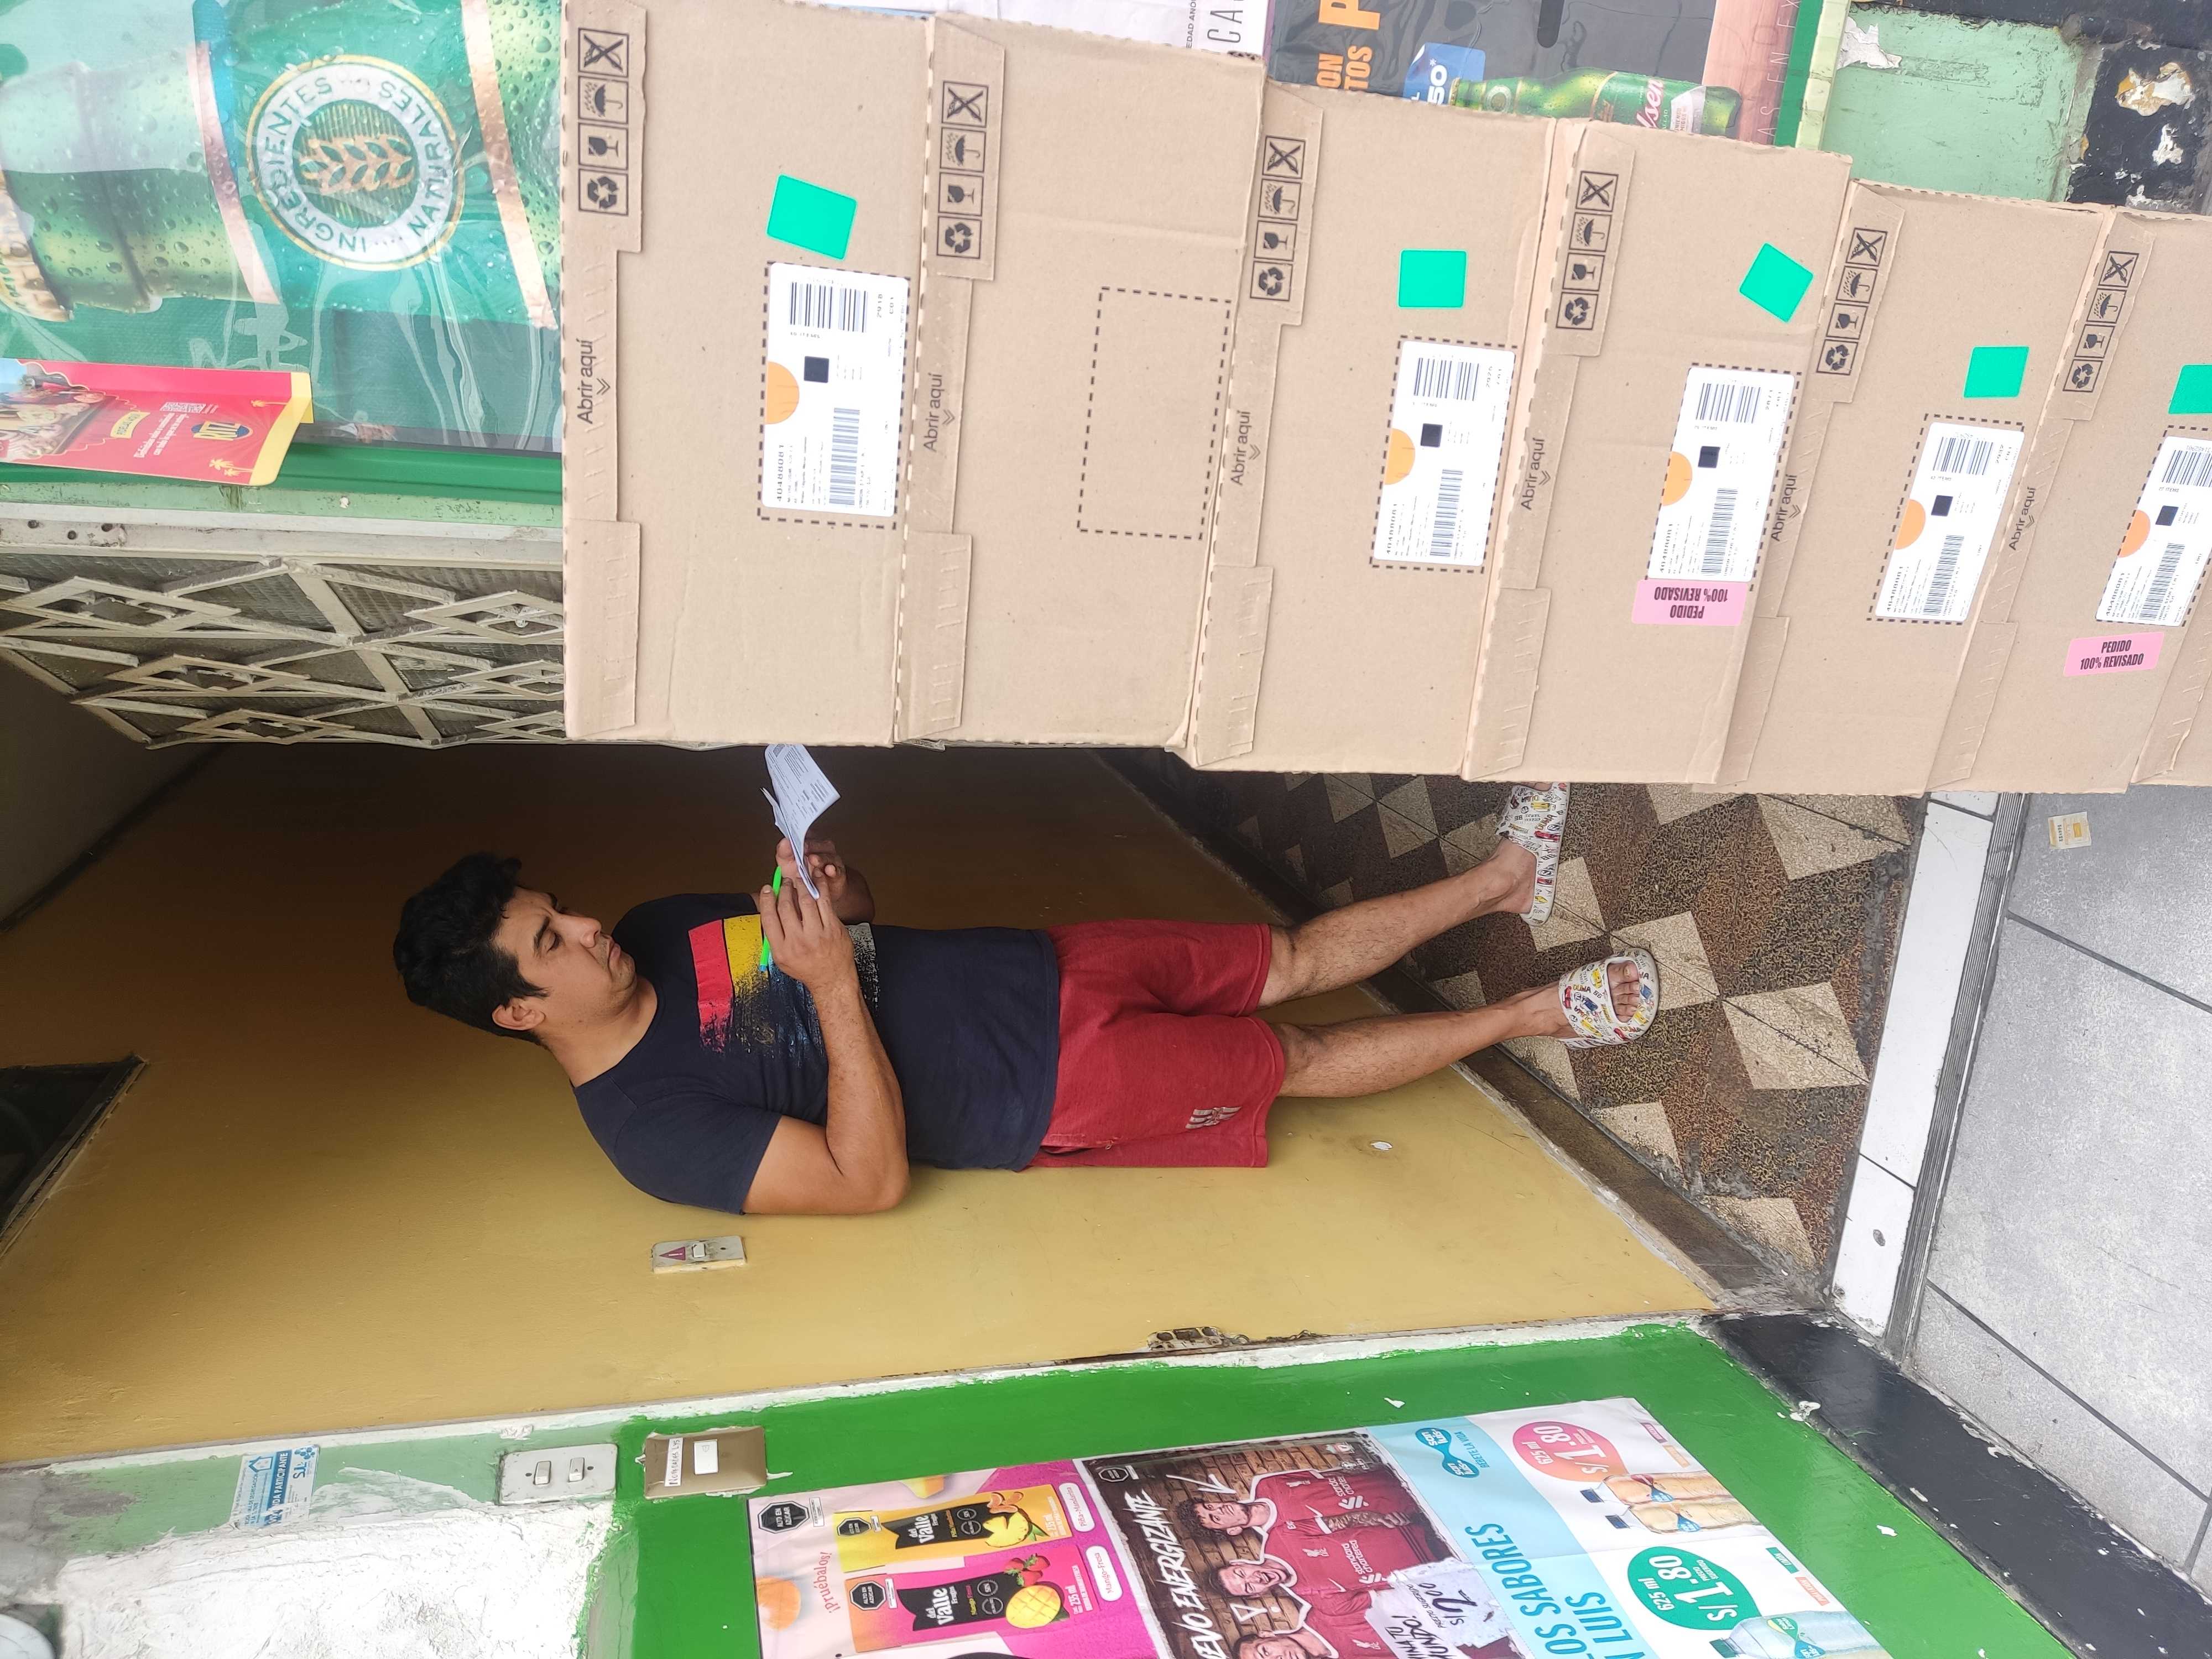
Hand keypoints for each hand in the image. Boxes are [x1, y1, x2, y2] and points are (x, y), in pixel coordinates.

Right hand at [758, 870, 854, 992]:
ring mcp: (818, 934)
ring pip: (806, 901)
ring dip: (801, 885)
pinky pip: (825, 902)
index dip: (766, 899)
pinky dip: (820, 887)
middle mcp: (799, 942)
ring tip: (800, 879)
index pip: (769, 918)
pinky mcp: (834, 928)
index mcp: (782, 949)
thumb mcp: (782, 959)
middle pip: (786, 906)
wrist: (832, 979)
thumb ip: (774, 936)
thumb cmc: (807, 968)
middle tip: (786, 882)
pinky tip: (817, 878)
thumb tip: (770, 907)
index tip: (768, 889)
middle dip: (785, 889)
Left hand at [776, 836, 847, 906]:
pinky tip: (829, 870)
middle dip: (810, 846)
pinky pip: (837, 870)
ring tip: (814, 860)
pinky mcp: (839, 872)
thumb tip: (785, 841)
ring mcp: (831, 860)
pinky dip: (833, 870)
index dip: (799, 836)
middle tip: (804, 849)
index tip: (793, 838)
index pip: (804, 835)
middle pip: (817, 844)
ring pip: (828, 856)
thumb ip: (784, 853)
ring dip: (821, 858)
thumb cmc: (802, 877)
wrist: (817, 894)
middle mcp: (821, 849)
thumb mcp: (788, 865)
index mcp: (808, 843)